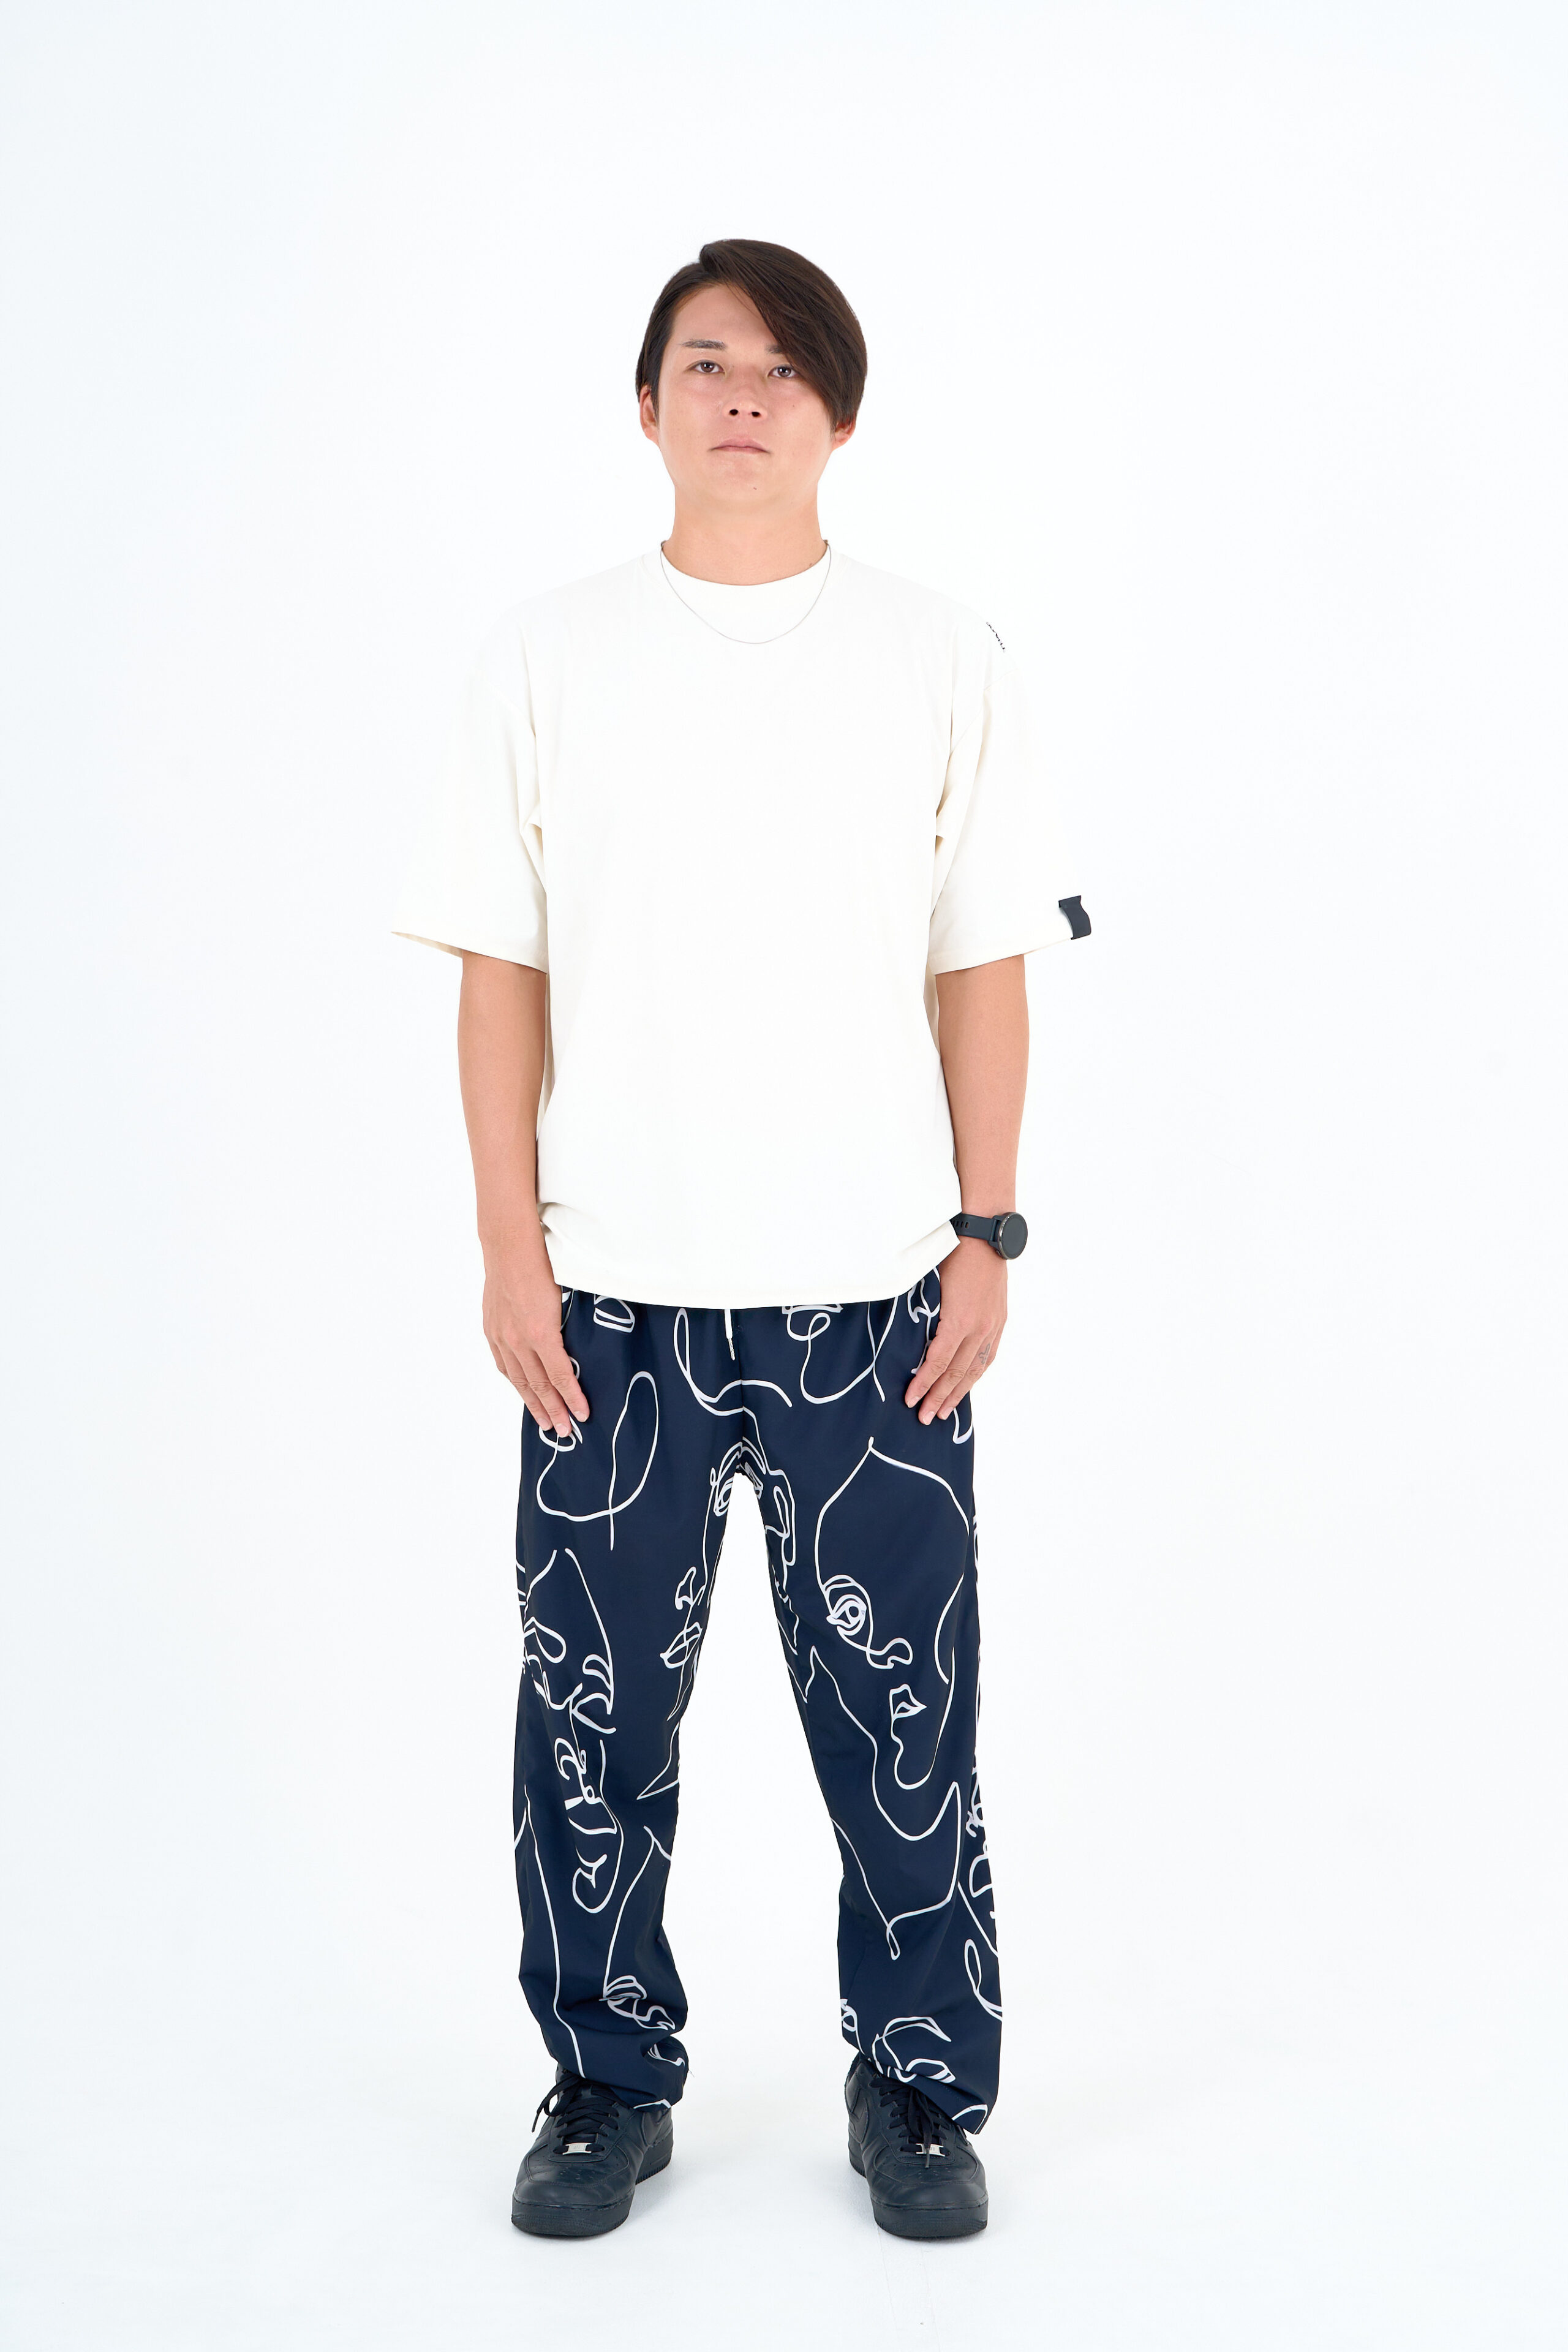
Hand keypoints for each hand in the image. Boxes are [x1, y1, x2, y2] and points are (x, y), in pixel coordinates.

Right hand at [481, 1243, 589, 1437]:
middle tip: (566, 1432)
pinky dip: (514, 1381)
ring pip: (518, 1379)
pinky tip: (521, 1391)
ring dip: (533, 1403)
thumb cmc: (544, 1265)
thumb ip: (570, 1327)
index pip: (560, 1375)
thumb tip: (584, 1350)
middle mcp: (519, 1339)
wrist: (509, 1247)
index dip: (572, 1398)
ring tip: (545, 1423)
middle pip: (538, 1384)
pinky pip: (503, 1363)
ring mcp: (502, 1335)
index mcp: (542, 1332)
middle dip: (554, 1410)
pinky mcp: (492, 1329)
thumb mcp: (566, 1297)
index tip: (584, 1414)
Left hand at [904, 1240, 1007, 1424]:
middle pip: (957, 1372)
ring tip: (945, 1412)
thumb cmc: (951, 1252)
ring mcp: (992, 1325)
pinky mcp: (999, 1320)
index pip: (938, 1361)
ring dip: (959, 1392)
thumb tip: (906, 1339)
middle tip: (924, 1418)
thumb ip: (923, 1314)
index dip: (924, 1383)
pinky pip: (989, 1355)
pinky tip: (968, 1385)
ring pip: (975, 1368)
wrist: (984, 1233)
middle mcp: (979, 1326)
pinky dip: (977, 1374)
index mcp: (958, 1319)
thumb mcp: (930, 1283)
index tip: (910, 1399)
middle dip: (939, 1397)